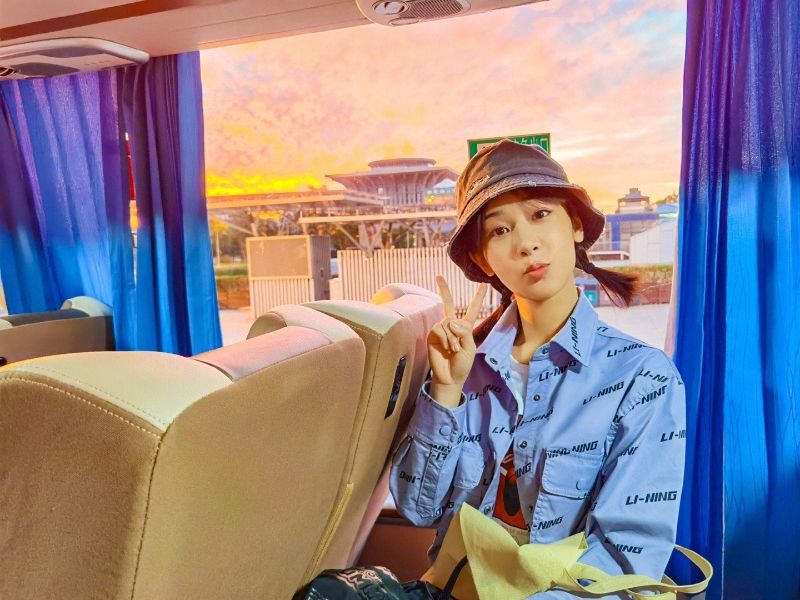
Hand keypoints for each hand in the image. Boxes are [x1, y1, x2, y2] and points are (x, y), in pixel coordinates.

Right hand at [427, 276, 488, 406]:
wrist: (450, 377)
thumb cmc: (462, 364)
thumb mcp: (470, 347)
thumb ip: (464, 332)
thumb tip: (451, 321)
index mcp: (465, 328)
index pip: (472, 310)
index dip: (477, 297)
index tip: (483, 284)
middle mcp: (452, 326)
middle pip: (449, 304)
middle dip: (443, 290)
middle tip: (438, 276)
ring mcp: (441, 330)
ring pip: (447, 322)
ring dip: (453, 337)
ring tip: (453, 349)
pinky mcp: (432, 335)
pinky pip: (439, 329)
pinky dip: (445, 338)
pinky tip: (446, 348)